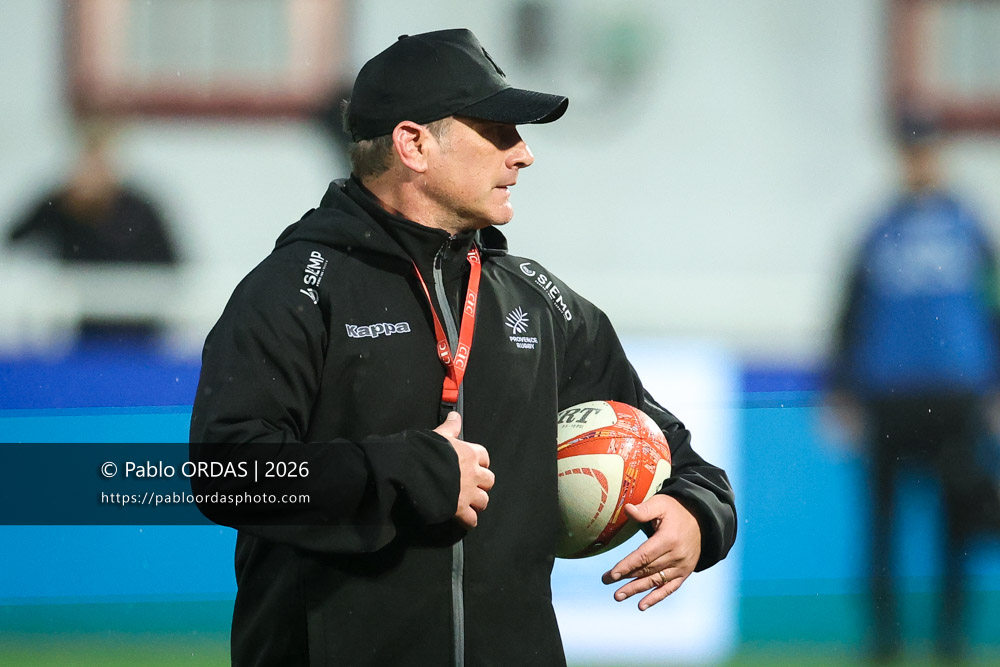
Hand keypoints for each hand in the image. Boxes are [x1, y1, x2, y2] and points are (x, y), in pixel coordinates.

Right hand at [434, 412, 493, 528]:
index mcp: (469, 454)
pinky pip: (471, 519)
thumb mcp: (439, 435)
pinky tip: (465, 519)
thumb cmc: (426, 451)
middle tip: (473, 485)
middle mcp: (472, 474)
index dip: (481, 462)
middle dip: (482, 483)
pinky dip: (468, 520)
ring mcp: (467, 492)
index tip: (476, 464)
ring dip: (478, 502)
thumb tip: (455, 416)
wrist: (414, 470)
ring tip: (470, 503)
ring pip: (484, 501)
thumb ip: (450, 427)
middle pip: (489, 480)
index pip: (485, 457)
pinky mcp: (458, 508)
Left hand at [601, 494, 700, 610]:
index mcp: (668, 539)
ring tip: (618, 595)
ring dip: (636, 590)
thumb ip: (644, 509)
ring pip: (655, 581)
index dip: (627, 565)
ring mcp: (681, 566)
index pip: (644, 555)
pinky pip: (669, 588)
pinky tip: (641, 605)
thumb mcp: (661, 504)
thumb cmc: (675, 511)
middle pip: (647, 570)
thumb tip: (627, 509)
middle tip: (606, 581)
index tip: (613, 574)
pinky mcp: (684, 573)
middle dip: (626, 577)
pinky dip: (656, 598)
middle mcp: (676, 556)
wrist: (701, 520)